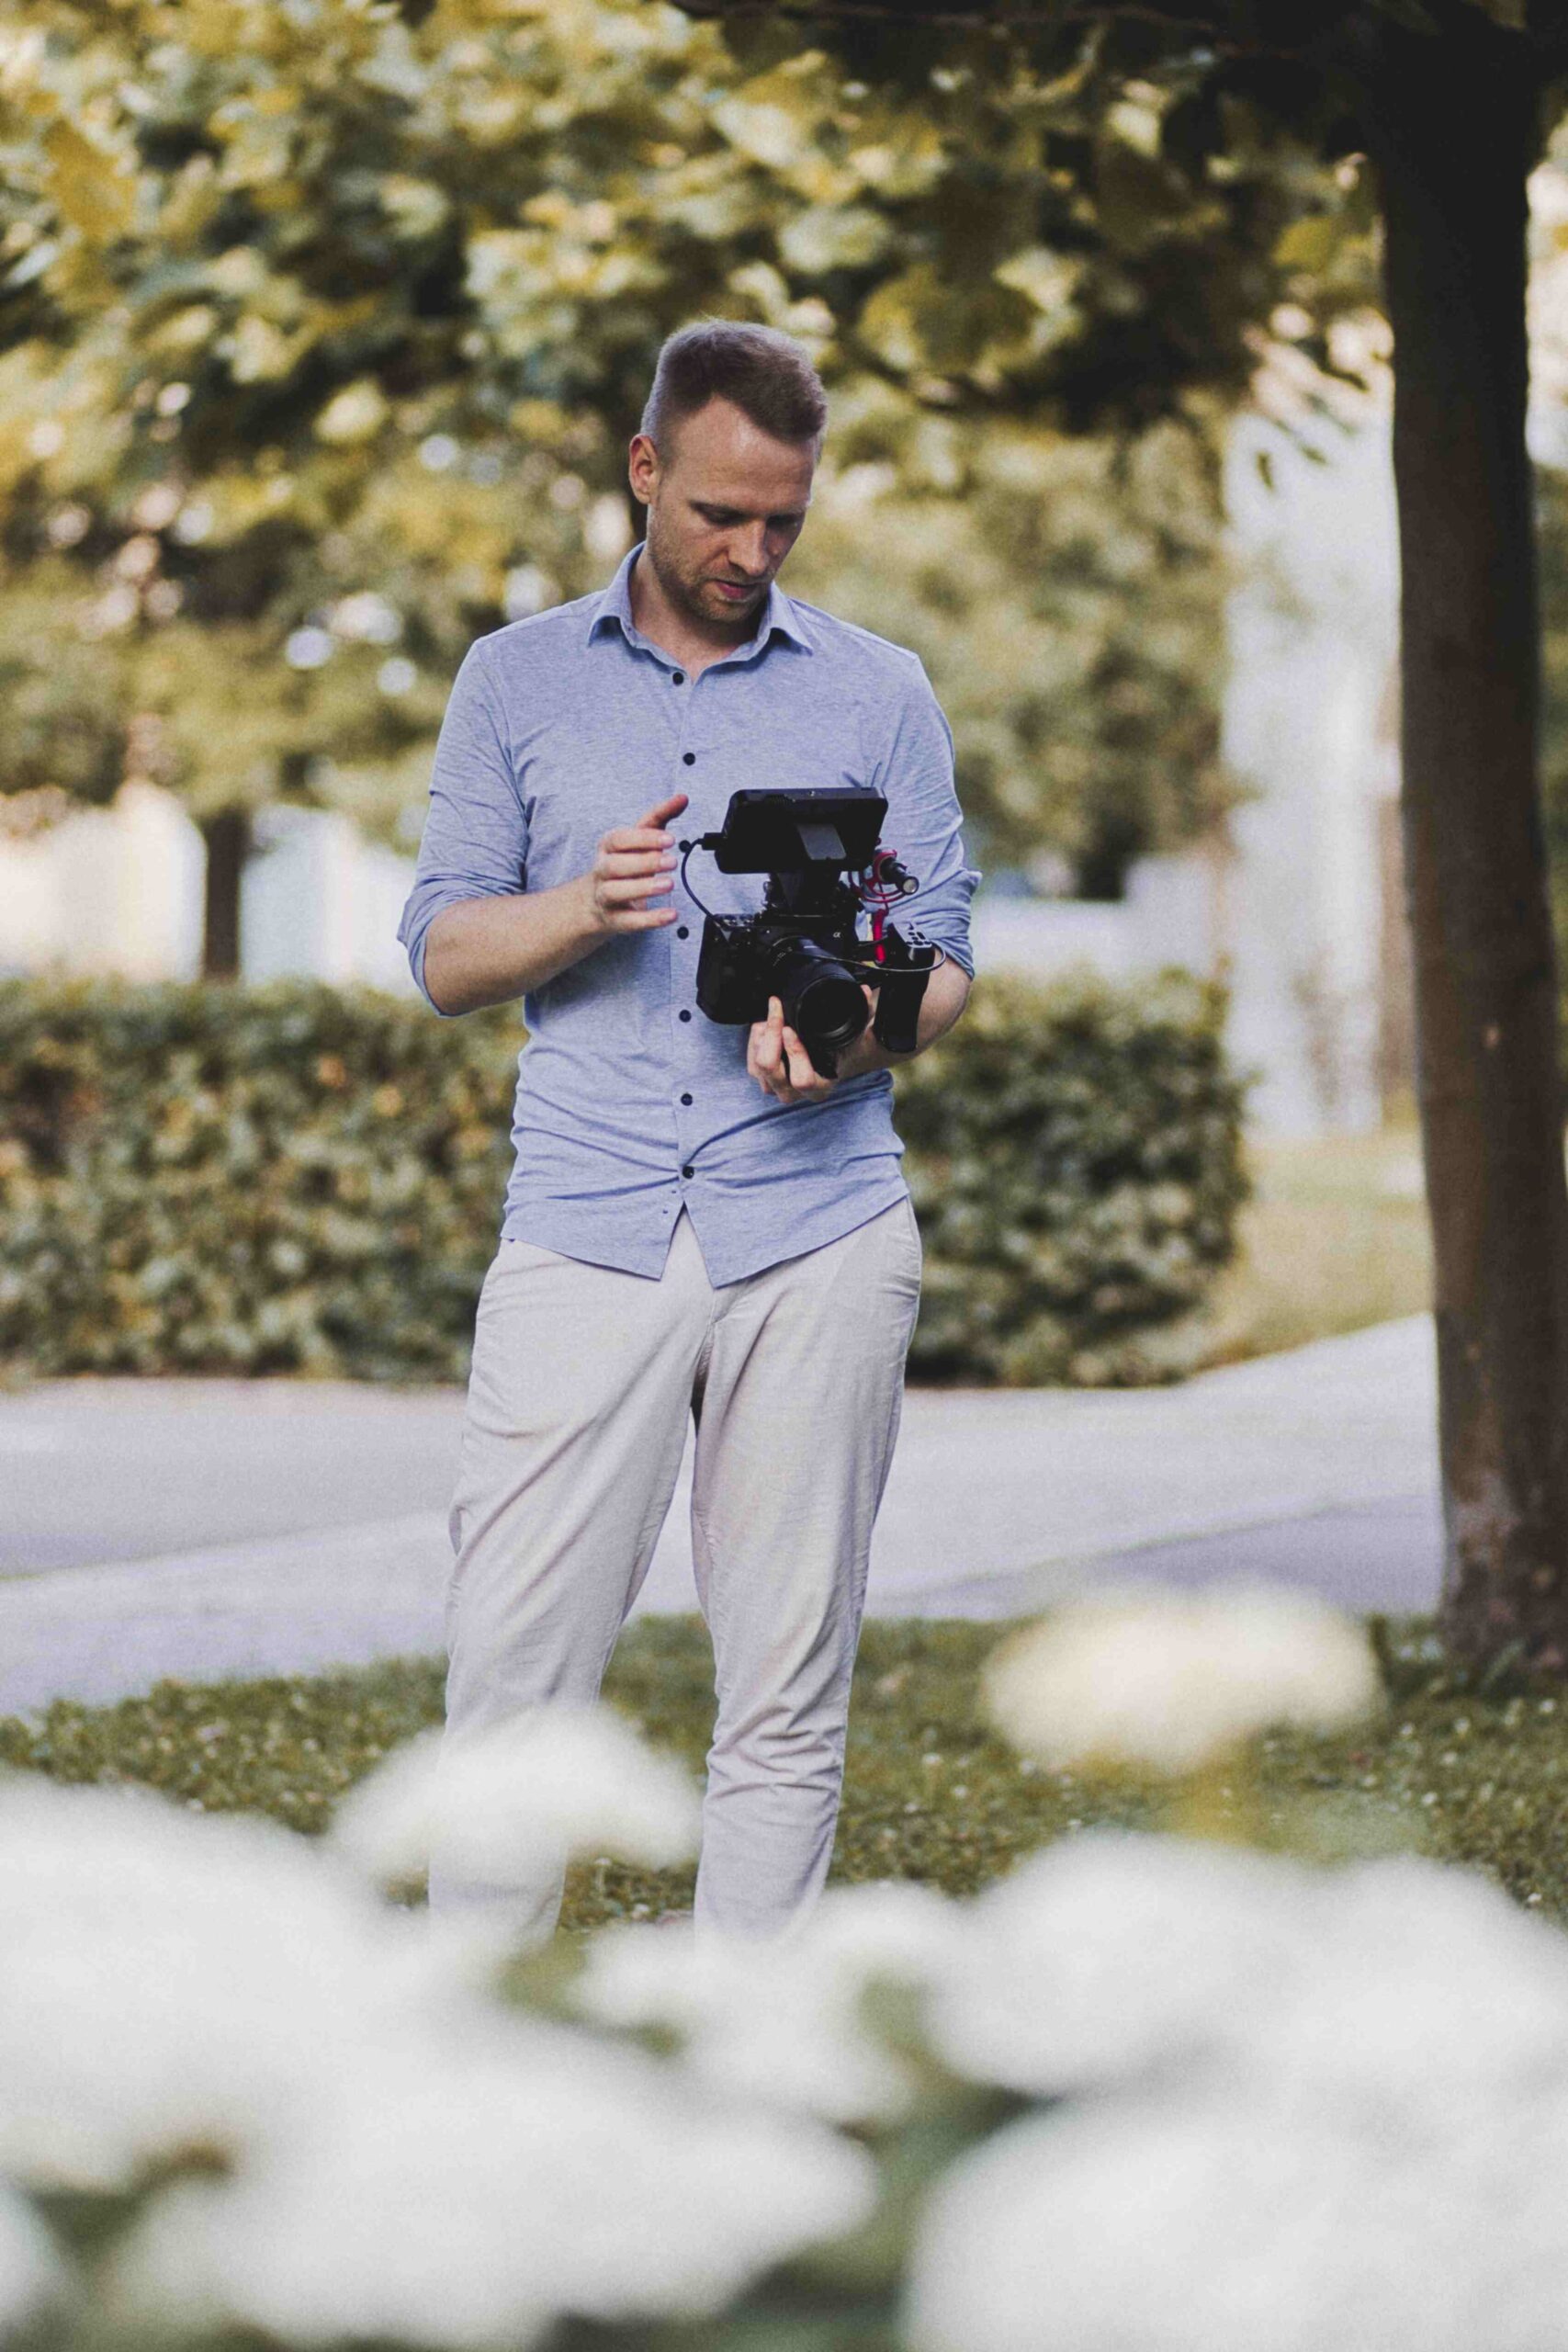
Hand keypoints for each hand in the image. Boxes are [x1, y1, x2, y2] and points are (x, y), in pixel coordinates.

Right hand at [582, 792, 688, 935]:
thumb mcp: (639, 840)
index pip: (619, 839)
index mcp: (608, 847)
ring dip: (643, 888)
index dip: (643, 838)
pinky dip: (650, 919)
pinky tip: (671, 915)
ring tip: (669, 884)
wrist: (595, 902)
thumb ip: (659, 818)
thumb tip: (682, 798)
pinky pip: (629, 921)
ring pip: (616, 891)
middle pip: (615, 865)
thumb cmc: (623, 865)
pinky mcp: (614, 919)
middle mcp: (603, 870)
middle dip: (644, 862)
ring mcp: (605, 896)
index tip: (669, 838)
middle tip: (671, 861)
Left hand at [748, 989, 876, 1103]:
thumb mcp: (855, 1034)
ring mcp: (778, 1088)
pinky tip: (764, 1027)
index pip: (802, 1079)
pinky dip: (754, 1043)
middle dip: (770, 1038)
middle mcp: (797, 1093)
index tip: (790, 1029)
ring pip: (758, 1067)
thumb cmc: (842, 1050)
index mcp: (820, 1087)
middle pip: (771, 1071)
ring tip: (772, 1018)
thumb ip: (863, 1013)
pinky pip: (751, 1065)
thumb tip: (865, 992)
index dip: (794, 1054)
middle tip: (776, 1014)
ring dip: (761, 1039)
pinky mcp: (765, 1081)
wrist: (833, 1062)